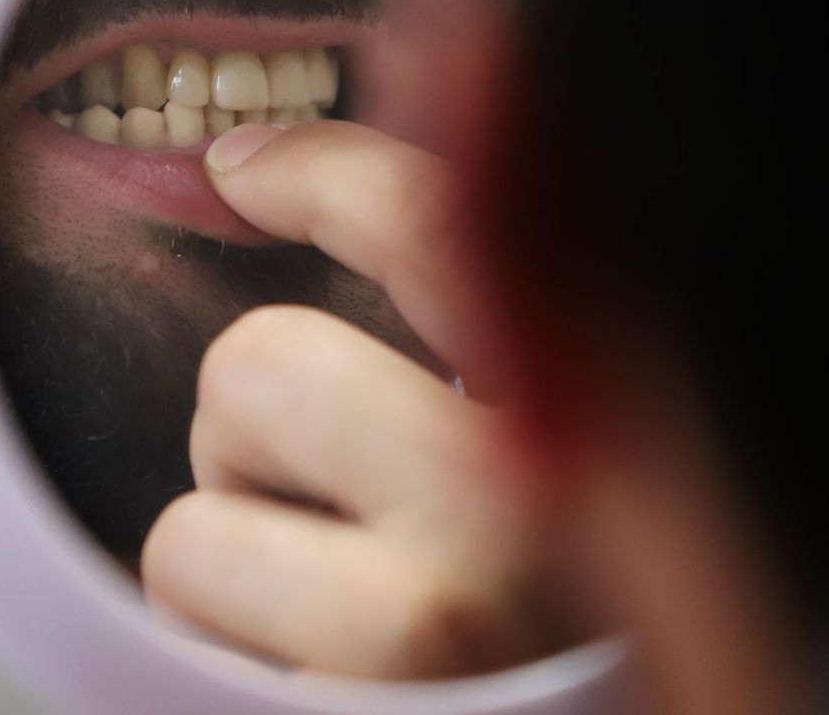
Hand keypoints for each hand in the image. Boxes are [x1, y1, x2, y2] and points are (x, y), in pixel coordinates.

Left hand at [139, 121, 558, 677]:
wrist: (645, 708)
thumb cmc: (577, 615)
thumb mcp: (600, 464)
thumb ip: (511, 344)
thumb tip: (338, 183)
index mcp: (606, 416)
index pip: (437, 225)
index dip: (322, 170)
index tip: (250, 168)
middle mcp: (529, 521)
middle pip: (254, 370)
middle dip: (265, 427)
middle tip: (342, 488)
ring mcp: (424, 639)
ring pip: (191, 519)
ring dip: (240, 546)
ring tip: (336, 594)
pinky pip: (183, 636)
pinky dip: (225, 638)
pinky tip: (316, 665)